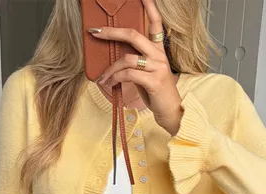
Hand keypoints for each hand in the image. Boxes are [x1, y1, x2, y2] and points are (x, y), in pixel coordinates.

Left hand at [88, 0, 182, 135]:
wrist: (170, 112)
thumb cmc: (156, 93)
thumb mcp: (147, 74)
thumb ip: (136, 62)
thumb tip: (116, 58)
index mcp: (159, 51)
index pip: (156, 24)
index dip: (150, 7)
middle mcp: (159, 55)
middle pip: (133, 35)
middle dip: (111, 32)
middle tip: (95, 32)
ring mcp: (157, 68)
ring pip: (127, 58)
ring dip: (110, 69)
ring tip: (103, 78)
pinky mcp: (153, 81)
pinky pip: (128, 74)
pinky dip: (115, 78)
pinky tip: (110, 84)